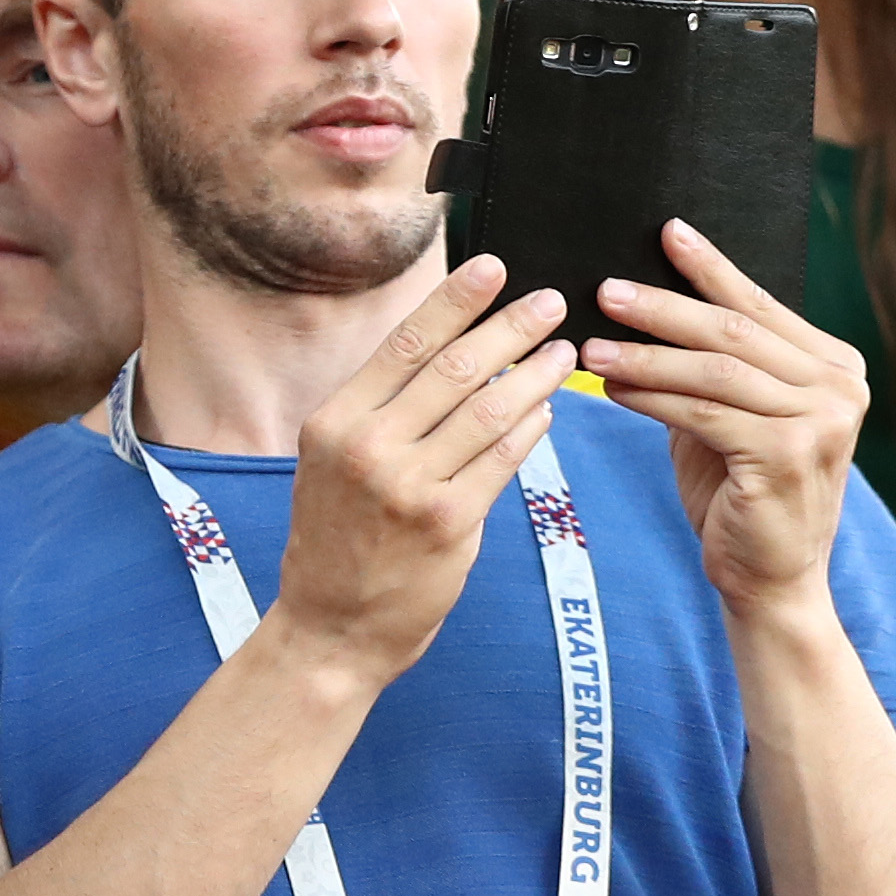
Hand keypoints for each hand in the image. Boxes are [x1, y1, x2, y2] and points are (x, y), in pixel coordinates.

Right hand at [274, 258, 574, 686]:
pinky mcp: (446, 522)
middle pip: (453, 367)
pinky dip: (530, 429)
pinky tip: (548, 412)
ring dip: (535, 375)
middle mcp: (366, 446)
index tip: (491, 267)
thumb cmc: (337, 543)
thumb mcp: (333, 465)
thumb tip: (453, 356)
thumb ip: (382, 414)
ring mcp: (406, 485)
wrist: (330, 628)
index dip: (454, 300)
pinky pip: (501, 461)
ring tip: (564, 352)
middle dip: (510, 326)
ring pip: (488, 410)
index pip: (405, 343)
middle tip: (550, 301)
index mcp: (333, 421)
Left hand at [582, 219, 867, 611]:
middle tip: (605, 288)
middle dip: (664, 306)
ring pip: (715, 371)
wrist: (771, 578)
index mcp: (834, 366)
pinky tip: (612, 386)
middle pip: (734, 332)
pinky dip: (652, 396)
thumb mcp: (731, 415)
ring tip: (592, 343)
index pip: (759, 305)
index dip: (710, 268)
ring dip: (646, 353)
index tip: (666, 231)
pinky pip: (703, 413)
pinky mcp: (788, 455)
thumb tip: (644, 302)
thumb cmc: (741, 491)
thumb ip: (711, 365)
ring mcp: (822, 422)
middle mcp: (841, 387)